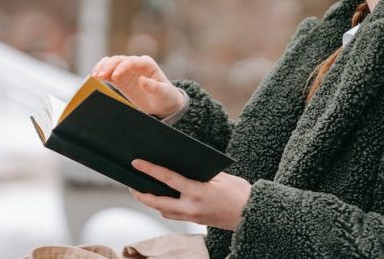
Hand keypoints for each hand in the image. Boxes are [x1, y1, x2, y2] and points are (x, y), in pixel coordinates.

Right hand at [91, 55, 182, 116]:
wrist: (162, 102)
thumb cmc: (166, 96)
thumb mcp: (164, 93)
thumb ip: (154, 87)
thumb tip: (142, 80)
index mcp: (147, 64)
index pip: (131, 61)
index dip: (121, 67)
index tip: (114, 77)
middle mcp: (135, 63)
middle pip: (118, 60)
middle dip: (108, 66)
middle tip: (99, 77)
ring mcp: (127, 70)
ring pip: (111, 62)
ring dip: (102, 67)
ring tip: (94, 77)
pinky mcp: (120, 78)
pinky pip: (108, 72)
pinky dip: (101, 73)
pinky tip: (95, 78)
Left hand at [129, 159, 250, 230]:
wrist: (253, 216)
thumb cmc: (240, 193)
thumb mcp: (223, 177)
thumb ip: (201, 172)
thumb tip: (183, 165)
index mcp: (198, 191)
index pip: (168, 178)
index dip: (150, 169)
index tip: (136, 163)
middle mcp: (192, 207)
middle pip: (158, 202)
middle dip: (141, 194)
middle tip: (130, 184)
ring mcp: (193, 216)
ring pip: (164, 211)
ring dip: (151, 202)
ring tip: (142, 190)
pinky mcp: (196, 221)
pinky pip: (174, 215)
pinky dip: (164, 206)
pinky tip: (161, 198)